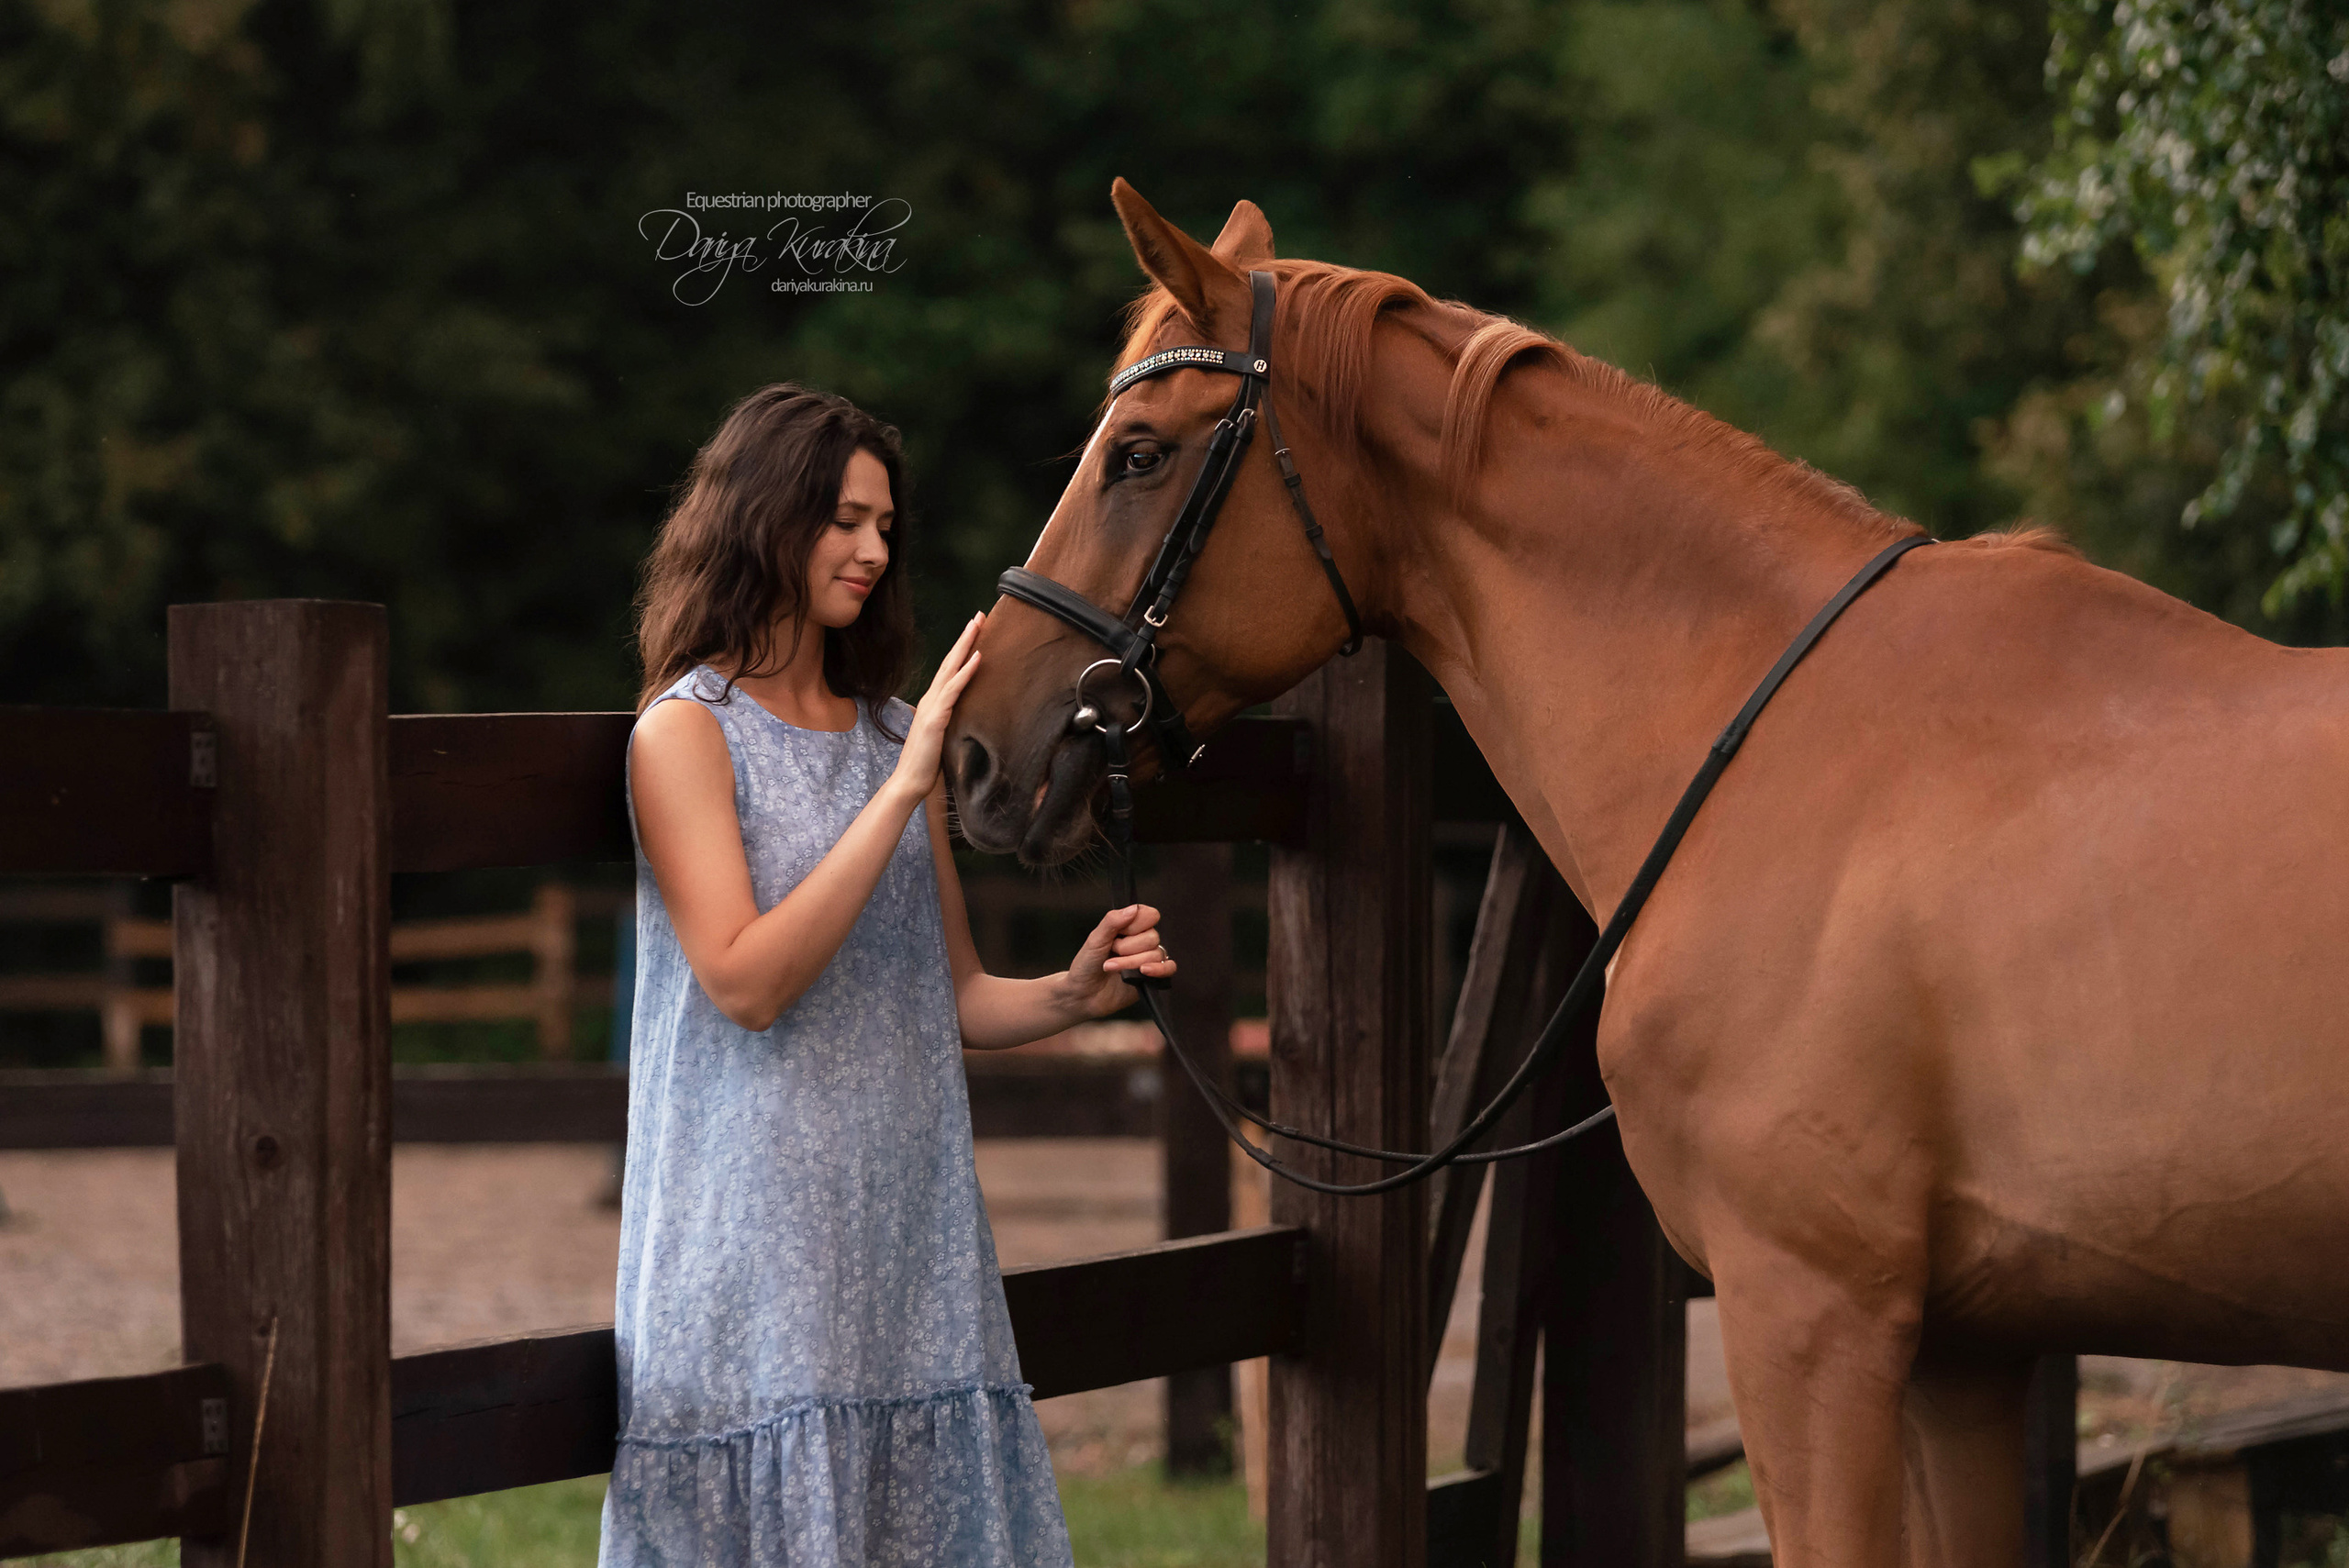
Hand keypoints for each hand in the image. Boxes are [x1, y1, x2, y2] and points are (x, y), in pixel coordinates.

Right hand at [891, 612, 984, 798]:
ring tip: (978, 625)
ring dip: (966, 645)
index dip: (963, 648)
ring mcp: (932, 707)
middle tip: (980, 615)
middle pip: (950, 661)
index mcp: (935, 703)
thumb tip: (967, 715)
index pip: (951, 669)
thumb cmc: (928, 762)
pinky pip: (953, 691)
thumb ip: (951, 720)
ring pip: (951, 669)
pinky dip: (965, 673)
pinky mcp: (935, 720)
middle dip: (966, 637)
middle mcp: (931, 699)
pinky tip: (977, 658)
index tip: (976, 629)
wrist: (910, 781)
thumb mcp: (944, 736)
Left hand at [1063, 903, 1176, 1017]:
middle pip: (1153, 936)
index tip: (1119, 933)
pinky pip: (1169, 968)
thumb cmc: (1086, 966)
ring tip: (1112, 967)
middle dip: (1128, 948)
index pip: (1150, 915)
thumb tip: (1133, 909)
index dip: (1136, 924)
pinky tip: (1143, 971)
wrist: (1082, 994)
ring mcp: (1148, 959)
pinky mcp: (1152, 978)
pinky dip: (1159, 969)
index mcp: (1129, 928)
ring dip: (1131, 962)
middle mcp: (1141, 942)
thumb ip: (1113, 921)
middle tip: (1111, 953)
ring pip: (1156, 954)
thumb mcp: (1095, 939)